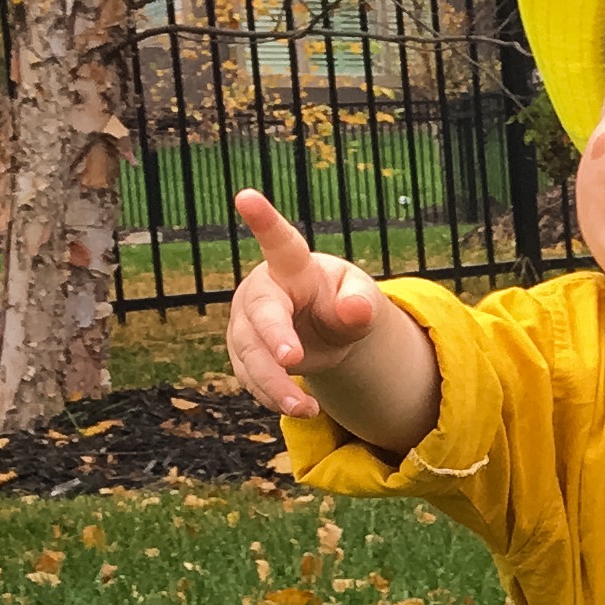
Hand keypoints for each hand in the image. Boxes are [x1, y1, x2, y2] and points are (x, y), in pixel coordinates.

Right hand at [225, 189, 385, 420]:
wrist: (326, 329)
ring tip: (305, 408)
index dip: (264, 220)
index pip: (281, 242)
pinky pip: (250, 378)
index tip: (246, 195)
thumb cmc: (343, 301)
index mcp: (294, 268)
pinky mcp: (243, 352)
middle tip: (293, 359)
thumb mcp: (362, 301)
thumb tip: (357, 310)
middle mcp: (263, 292)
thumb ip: (361, 306)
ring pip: (250, 354)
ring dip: (275, 383)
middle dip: (274, 337)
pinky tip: (297, 407)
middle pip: (261, 314)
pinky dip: (272, 396)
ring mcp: (247, 323)